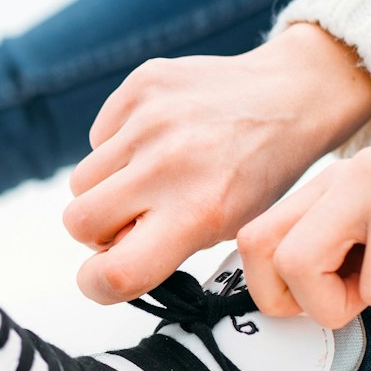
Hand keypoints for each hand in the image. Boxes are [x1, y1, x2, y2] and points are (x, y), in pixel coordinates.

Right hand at [64, 22, 370, 303]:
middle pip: (79, 222)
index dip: (96, 284)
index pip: (116, 270)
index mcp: (199, 212)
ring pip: (81, 181)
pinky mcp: (141, 86)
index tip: (102, 279)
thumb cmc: (258, 172)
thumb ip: (164, 248)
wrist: (290, 96)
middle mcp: (169, 164)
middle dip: (97, 231)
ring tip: (149, 177)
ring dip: (106, 189)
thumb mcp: (226, 229)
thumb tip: (108, 256)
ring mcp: (151, 120)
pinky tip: (157, 141)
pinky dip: (117, 147)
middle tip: (131, 221)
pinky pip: (97, 137)